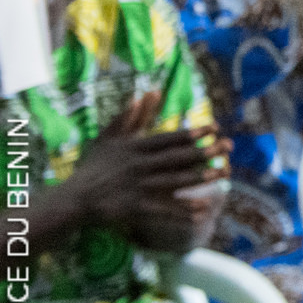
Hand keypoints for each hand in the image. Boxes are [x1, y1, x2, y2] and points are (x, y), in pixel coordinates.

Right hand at [66, 92, 225, 231]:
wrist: (73, 200)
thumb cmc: (92, 167)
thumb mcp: (108, 139)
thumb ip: (128, 117)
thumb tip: (145, 93)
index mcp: (134, 148)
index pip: (169, 139)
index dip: (193, 134)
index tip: (215, 128)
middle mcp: (138, 166)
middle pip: (177, 158)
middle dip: (205, 152)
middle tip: (229, 146)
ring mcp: (138, 188)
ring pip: (176, 181)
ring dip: (202, 177)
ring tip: (225, 171)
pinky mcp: (136, 209)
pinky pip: (165, 209)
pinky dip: (184, 209)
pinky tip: (204, 208)